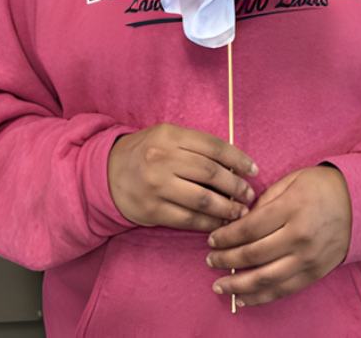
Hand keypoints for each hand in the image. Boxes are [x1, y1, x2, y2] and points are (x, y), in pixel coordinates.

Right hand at [107, 122, 257, 231]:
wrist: (107, 173)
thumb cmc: (146, 152)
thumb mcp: (167, 137)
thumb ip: (195, 147)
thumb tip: (233, 167)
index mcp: (170, 135)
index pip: (213, 146)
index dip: (238, 159)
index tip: (253, 170)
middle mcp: (162, 159)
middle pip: (210, 173)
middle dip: (235, 186)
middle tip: (249, 195)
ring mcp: (156, 186)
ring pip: (202, 199)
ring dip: (226, 208)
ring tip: (239, 212)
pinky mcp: (152, 210)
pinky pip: (188, 219)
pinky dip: (208, 223)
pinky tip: (219, 224)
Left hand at [206, 166, 351, 306]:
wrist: (359, 202)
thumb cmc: (321, 186)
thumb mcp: (291, 181)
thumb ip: (264, 200)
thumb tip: (239, 220)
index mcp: (291, 208)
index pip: (249, 228)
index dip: (226, 236)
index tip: (211, 239)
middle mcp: (299, 236)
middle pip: (254, 254)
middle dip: (227, 259)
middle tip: (210, 260)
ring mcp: (308, 258)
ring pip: (266, 278)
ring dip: (238, 285)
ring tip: (219, 286)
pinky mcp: (315, 273)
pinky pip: (284, 290)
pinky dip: (261, 297)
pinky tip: (243, 299)